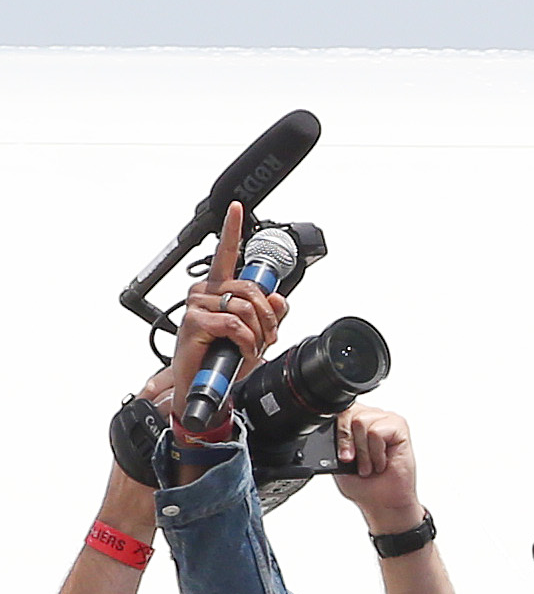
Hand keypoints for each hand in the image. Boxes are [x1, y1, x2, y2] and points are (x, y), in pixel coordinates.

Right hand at [165, 202, 290, 427]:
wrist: (205, 385)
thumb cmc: (224, 358)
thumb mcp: (254, 334)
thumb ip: (270, 314)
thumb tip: (280, 299)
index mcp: (218, 288)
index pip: (226, 253)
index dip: (232, 229)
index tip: (236, 208)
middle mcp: (204, 292)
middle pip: (251, 289)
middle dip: (268, 317)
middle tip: (266, 337)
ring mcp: (196, 305)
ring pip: (246, 307)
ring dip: (258, 333)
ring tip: (250, 348)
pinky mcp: (194, 322)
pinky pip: (236, 324)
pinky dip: (247, 343)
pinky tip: (240, 353)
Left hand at [333, 404, 425, 534]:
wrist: (384, 501)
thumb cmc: (364, 484)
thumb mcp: (338, 461)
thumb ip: (334, 440)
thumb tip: (328, 429)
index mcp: (353, 422)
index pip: (338, 410)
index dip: (337, 431)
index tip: (341, 455)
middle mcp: (370, 417)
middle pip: (348, 413)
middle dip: (348, 442)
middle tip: (354, 461)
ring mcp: (386, 420)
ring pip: (361, 422)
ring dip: (364, 451)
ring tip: (371, 464)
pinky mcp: (399, 427)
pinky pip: (377, 432)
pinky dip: (376, 452)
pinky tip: (382, 461)